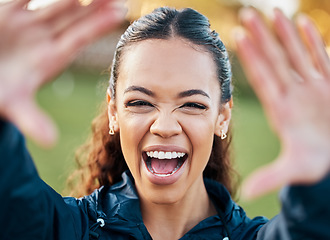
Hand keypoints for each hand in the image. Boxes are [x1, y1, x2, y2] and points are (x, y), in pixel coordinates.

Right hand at [0, 0, 124, 146]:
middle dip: (94, 1)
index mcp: (51, 57)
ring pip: (55, 0)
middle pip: (73, 14)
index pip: (79, 37)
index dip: (98, 23)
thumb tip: (50, 141)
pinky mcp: (7, 9)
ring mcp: (26, 21)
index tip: (119, 10)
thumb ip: (31, 119)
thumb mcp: (13, 104)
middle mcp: (43, 36)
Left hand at [234, 8, 329, 198]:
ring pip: (295, 54)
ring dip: (284, 34)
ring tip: (273, 12)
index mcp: (282, 110)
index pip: (264, 77)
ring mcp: (311, 87)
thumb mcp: (296, 170)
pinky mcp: (328, 85)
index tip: (238, 38)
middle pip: (274, 60)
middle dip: (262, 38)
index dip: (252, 58)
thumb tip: (249, 192)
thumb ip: (273, 177)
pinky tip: (302, 23)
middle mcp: (293, 94)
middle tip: (246, 15)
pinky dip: (312, 41)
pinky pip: (320, 58)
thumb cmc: (316, 166)